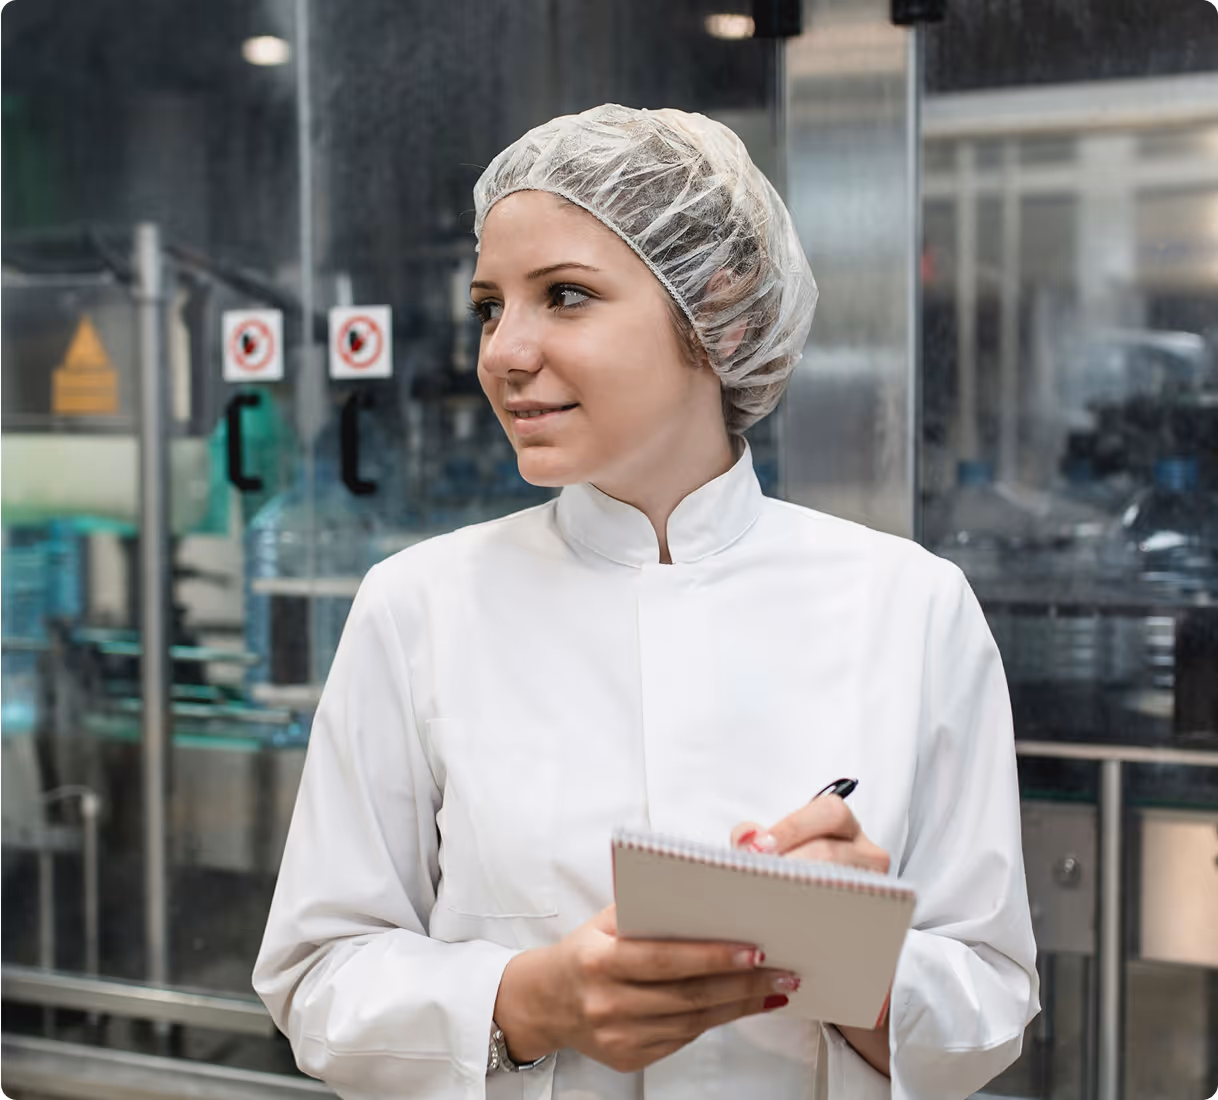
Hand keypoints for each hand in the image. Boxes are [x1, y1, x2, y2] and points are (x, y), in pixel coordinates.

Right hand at [492, 905, 797, 1073]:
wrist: (544, 1002)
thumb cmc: (586, 950)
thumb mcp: (606, 920)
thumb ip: (649, 906)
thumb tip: (710, 879)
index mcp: (599, 960)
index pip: (665, 959)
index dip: (712, 956)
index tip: (755, 949)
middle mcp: (607, 1003)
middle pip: (688, 996)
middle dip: (742, 984)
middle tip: (783, 972)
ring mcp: (618, 1036)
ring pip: (692, 1022)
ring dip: (739, 1006)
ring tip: (775, 989)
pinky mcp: (628, 1058)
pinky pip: (682, 1038)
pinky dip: (716, 1021)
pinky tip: (742, 1006)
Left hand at [732, 797, 892, 1077]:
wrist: (861, 974)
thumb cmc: (808, 914)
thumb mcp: (786, 879)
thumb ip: (765, 854)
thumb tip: (738, 840)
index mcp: (847, 837)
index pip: (831, 811)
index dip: (794, 824)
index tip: (756, 846)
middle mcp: (872, 863)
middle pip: (842, 847)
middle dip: (798, 860)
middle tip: (757, 878)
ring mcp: (882, 903)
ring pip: (857, 889)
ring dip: (811, 899)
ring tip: (766, 918)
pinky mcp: (884, 947)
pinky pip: (864, 940)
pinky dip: (826, 944)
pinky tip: (786, 957)